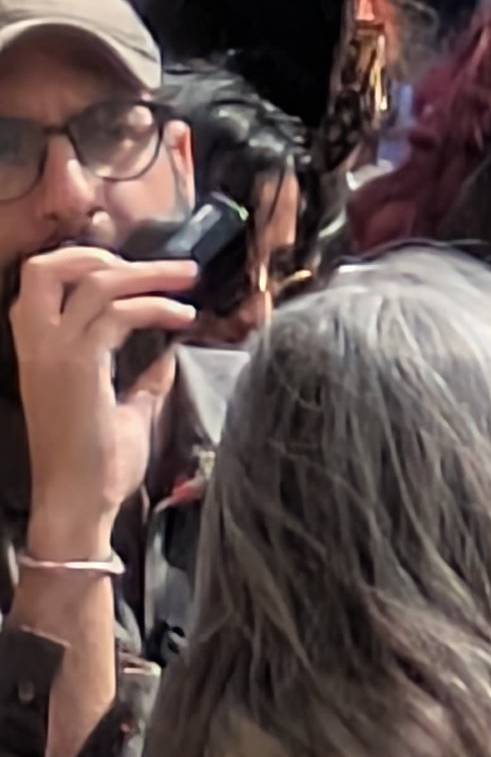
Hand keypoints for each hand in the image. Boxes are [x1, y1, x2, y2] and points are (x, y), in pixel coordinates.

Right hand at [9, 241, 193, 551]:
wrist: (77, 501)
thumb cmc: (97, 465)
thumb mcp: (126, 412)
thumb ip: (144, 381)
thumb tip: (168, 358)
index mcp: (37, 346)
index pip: (46, 279)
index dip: (86, 263)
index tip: (135, 270)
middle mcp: (37, 340)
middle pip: (52, 265)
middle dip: (108, 254)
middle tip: (164, 266)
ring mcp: (54, 350)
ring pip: (94, 282)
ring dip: (148, 275)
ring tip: (187, 280)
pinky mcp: (79, 364)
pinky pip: (117, 314)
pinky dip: (154, 307)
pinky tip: (183, 316)